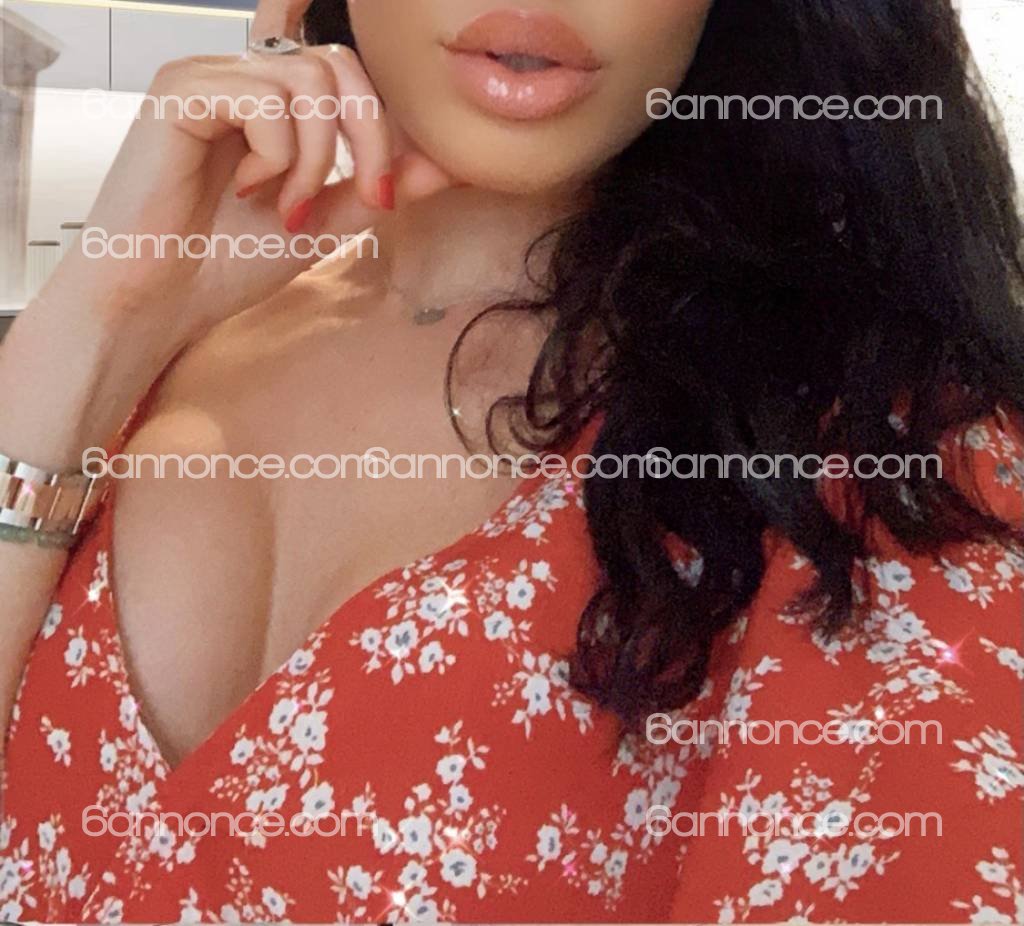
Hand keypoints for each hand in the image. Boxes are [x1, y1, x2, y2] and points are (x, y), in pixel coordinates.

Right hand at [40, 0, 453, 342]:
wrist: (161, 299)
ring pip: (306, 79)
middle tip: (365, 198)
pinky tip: (246, 188)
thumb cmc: (229, 261)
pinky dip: (274, 154)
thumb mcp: (325, 223)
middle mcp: (242, 76)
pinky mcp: (179, 92)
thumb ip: (379, 188)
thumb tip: (446, 162)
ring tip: (288, 207)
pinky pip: (261, 98)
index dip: (383, 127)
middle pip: (338, 64)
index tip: (384, 195)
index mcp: (274, 101)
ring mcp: (209, 77)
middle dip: (368, 137)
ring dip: (316, 157)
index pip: (350, 75)